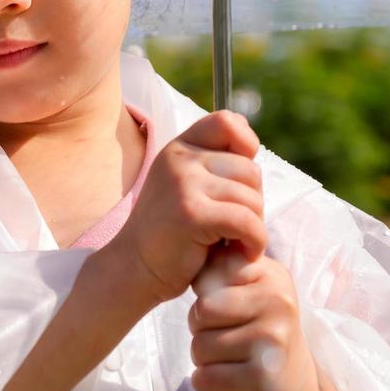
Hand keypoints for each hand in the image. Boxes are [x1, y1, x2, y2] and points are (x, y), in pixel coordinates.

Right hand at [101, 110, 265, 307]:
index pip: (226, 122)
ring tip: (235, 241)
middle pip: (250, 169)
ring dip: (254, 226)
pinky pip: (246, 222)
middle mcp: (180, 160)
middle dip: (253, 202)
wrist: (135, 268)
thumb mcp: (185, 186)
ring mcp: (184, 184)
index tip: (241, 179)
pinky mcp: (192, 214)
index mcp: (179, 148)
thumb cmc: (170, 233)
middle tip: (234, 225)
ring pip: (252, 198)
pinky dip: (254, 242)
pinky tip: (243, 253)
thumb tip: (250, 142)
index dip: (246, 145)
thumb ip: (212, 164)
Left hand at [188, 245, 320, 390]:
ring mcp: (272, 341)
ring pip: (199, 347)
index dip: (204, 293)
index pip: (212, 274)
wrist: (294, 380)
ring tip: (227, 356)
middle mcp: (277, 303)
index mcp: (271, 275)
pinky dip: (206, 381)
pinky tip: (225, 376)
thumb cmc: (260, 327)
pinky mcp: (261, 378)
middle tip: (222, 334)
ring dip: (203, 357)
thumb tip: (196, 239)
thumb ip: (224, 267)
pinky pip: (206, 378)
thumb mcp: (251, 288)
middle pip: (202, 311)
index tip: (222, 302)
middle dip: (200, 327)